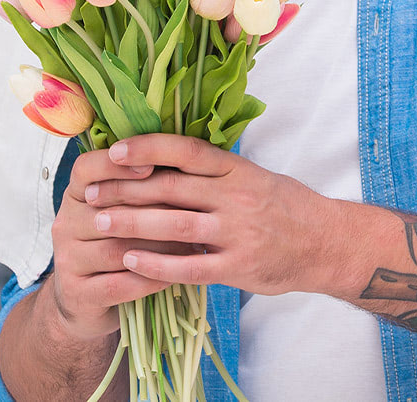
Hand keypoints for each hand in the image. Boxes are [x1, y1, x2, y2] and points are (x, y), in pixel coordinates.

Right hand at [44, 148, 181, 339]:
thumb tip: (181, 156)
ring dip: (158, 248)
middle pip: (109, 211)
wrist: (85, 300)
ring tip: (192, 245)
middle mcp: (65, 223)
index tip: (152, 166)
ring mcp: (67, 259)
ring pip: (116, 249)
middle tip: (193, 211)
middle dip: (154, 211)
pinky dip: (148, 279)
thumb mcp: (120, 209)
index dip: (116, 165)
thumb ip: (139, 185)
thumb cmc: (115, 243)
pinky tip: (172, 276)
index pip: (87, 168)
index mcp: (76, 194)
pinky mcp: (75, 293)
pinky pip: (117, 284)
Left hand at [84, 135, 339, 296]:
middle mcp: (235, 196)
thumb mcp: (253, 176)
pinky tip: (130, 263)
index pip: (186, 151)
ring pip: (174, 226)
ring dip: (132, 224)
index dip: (147, 148)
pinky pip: (190, 267)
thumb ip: (213, 171)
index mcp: (236, 169)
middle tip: (89, 191)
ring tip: (100, 222)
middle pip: (170, 188)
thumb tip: (163, 158)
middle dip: (125, 189)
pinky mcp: (238, 268)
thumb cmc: (284, 206)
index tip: (113, 151)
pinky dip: (157, 265)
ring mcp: (237, 233)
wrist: (326, 243)